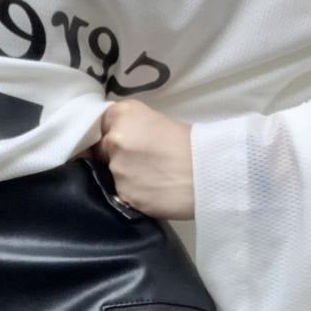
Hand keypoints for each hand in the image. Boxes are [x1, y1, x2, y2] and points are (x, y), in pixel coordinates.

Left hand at [73, 98, 194, 219]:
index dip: (108, 134)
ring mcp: (116, 170)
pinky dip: (134, 193)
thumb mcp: (157, 121)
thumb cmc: (191, 143)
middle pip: (102, 150)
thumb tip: (113, 139)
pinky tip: (153, 190)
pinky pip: (122, 193)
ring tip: (151, 177)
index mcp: (123, 115)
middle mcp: (114, 140)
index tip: (119, 142)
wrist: (210, 172)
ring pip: (111, 174)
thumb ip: (130, 127)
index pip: (99, 124)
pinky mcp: (123, 195)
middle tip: (142, 161)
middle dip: (115, 156)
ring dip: (126, 176)